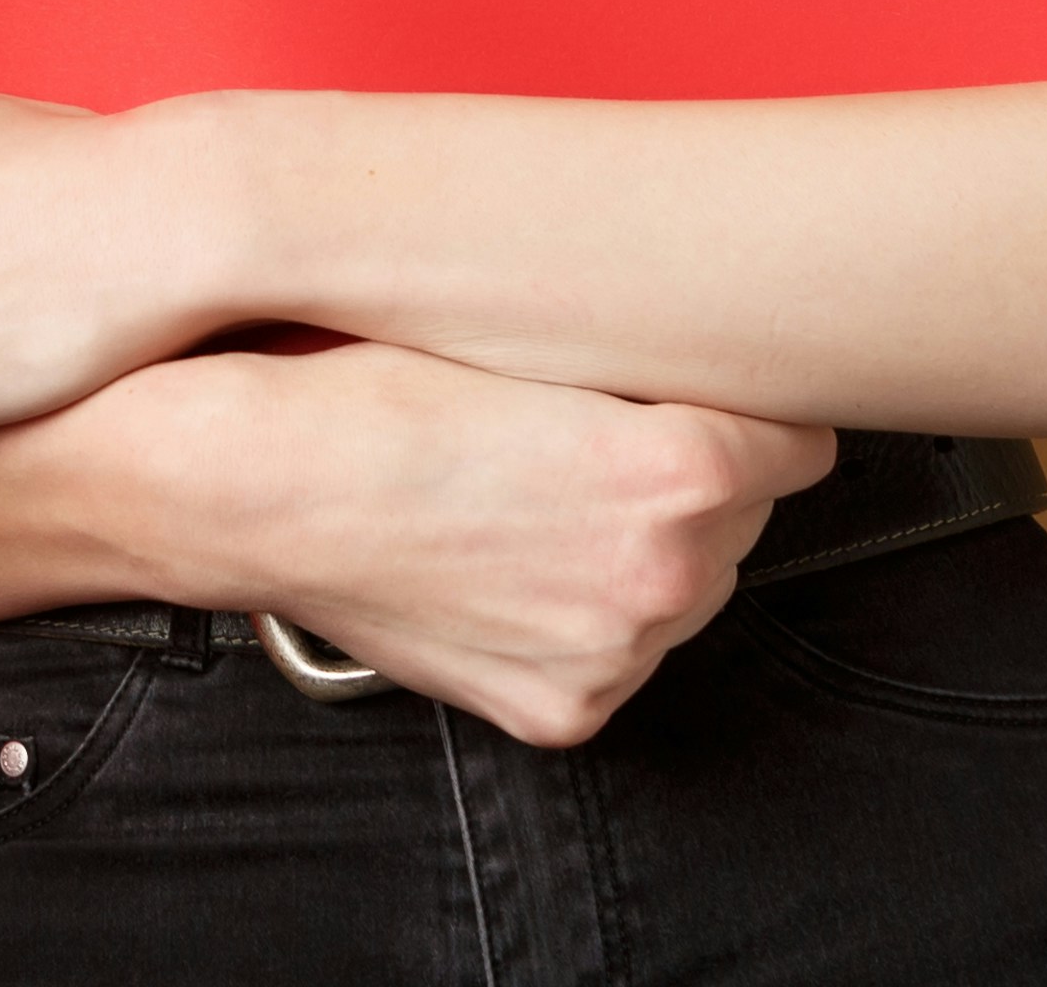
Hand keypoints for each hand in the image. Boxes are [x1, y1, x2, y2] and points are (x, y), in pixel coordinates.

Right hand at [86, 339, 834, 750]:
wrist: (245, 486)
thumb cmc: (360, 389)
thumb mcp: (521, 334)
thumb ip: (644, 361)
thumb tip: (715, 356)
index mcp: (676, 473)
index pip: (802, 445)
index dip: (751, 412)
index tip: (714, 398)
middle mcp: (661, 578)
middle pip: (743, 518)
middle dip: (689, 479)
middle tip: (590, 440)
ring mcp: (612, 657)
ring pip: (685, 588)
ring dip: (638, 550)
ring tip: (533, 500)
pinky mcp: (562, 712)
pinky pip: (616, 654)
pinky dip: (577, 617)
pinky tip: (506, 562)